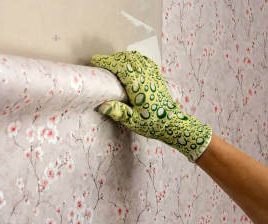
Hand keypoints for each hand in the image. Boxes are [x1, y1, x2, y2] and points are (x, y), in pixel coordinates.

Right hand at [91, 51, 211, 162]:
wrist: (172, 123)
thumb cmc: (152, 124)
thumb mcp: (133, 121)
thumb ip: (119, 112)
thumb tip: (103, 106)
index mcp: (138, 85)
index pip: (120, 66)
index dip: (106, 61)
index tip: (95, 60)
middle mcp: (146, 76)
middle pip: (127, 58)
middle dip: (113, 58)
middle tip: (101, 63)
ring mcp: (153, 74)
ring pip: (136, 57)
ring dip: (123, 57)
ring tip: (113, 63)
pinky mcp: (157, 76)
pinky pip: (145, 60)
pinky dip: (135, 58)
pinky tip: (130, 63)